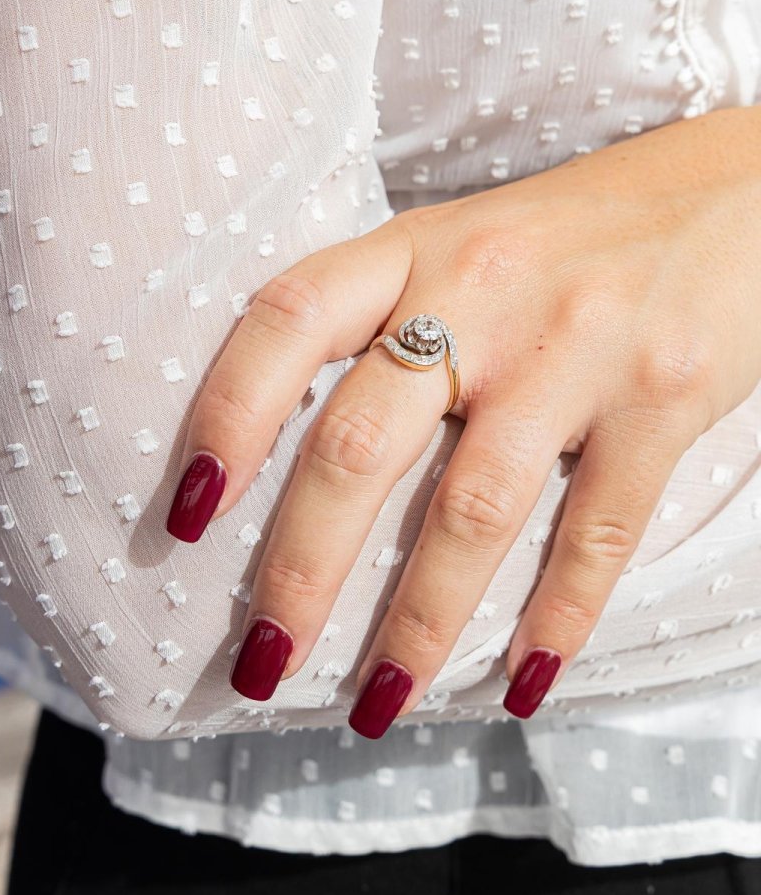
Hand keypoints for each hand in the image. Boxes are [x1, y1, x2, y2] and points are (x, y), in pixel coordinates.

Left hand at [165, 107, 760, 735]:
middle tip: (262, 661)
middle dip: (301, 569)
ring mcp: (575, 346)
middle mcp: (481, 290)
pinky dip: (558, 615)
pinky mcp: (662, 395)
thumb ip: (386, 315)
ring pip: (472, 510)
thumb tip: (294, 453)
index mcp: (415, 247)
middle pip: (359, 443)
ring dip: (418, 625)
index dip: (224, 418)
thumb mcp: (464, 242)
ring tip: (379, 702)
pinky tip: (524, 680)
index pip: (286, 321)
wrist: (737, 193)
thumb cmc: (576, 232)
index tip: (188, 516)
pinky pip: (599, 529)